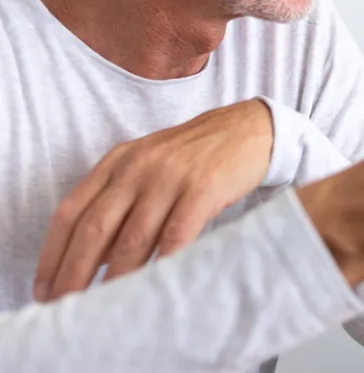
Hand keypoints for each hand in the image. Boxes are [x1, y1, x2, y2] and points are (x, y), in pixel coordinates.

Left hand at [35, 99, 272, 301]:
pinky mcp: (203, 187)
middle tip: (64, 305)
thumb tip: (93, 259)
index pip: (70, 212)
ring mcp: (169, 176)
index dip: (52, 255)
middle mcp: (137, 168)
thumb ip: (120, 204)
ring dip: (115, 277)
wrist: (248, 129)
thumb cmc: (195, 157)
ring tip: (104, 306)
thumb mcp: (149, 168)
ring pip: (132, 237)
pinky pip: (176, 234)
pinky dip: (161, 263)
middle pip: (94, 228)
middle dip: (74, 272)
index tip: (44, 288)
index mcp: (117, 162)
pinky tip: (153, 285)